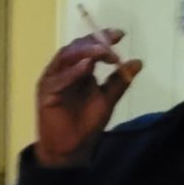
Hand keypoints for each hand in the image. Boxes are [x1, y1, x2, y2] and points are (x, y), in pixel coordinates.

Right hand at [34, 30, 142, 166]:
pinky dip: (72, 72)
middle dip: (94, 42)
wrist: (72, 149)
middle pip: (77, 47)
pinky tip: (86, 68)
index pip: (90, 47)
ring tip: (101, 51)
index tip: (120, 34)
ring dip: (84, 53)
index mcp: (79, 69)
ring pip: (66, 57)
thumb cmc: (87, 124)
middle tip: (110, 43)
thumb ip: (119, 81)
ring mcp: (53, 79)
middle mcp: (65, 70)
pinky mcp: (45, 92)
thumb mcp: (107, 100)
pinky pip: (58, 78)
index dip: (103, 37)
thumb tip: (138, 62)